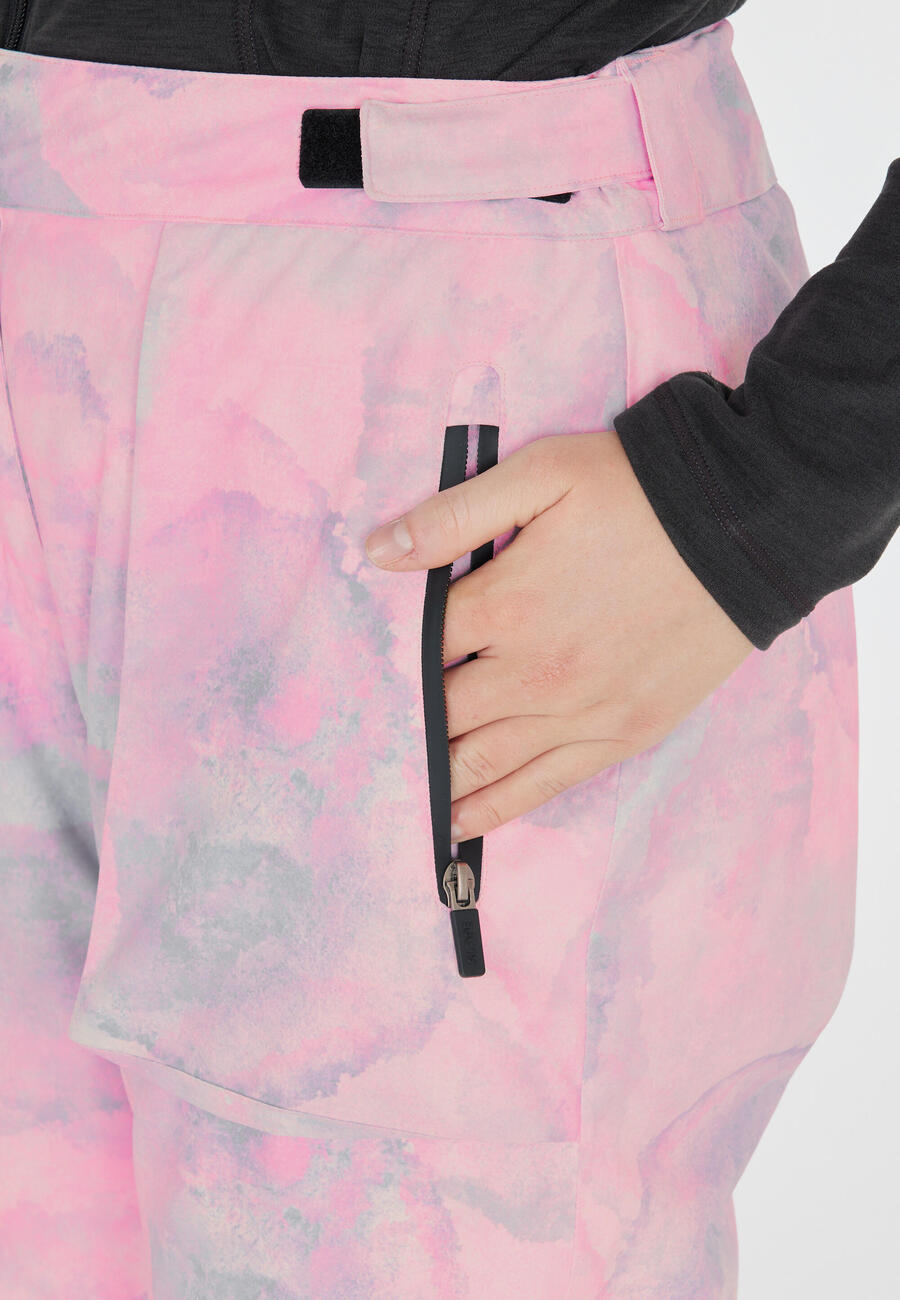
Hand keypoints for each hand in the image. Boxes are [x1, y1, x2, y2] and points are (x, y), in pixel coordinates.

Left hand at [364, 430, 754, 840]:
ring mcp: (580, 711)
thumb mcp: (541, 474)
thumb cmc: (638, 492)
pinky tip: (463, 822)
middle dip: (408, 725)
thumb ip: (454, 516)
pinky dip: (498, 807)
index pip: (420, 648)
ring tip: (403, 799)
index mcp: (506, 604)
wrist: (745, 526)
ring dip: (440, 781)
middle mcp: (534, 670)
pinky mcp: (622, 734)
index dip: (391, 659)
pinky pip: (545, 783)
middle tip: (373, 742)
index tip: (371, 673)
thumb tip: (376, 552)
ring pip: (486, 761)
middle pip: (444, 714)